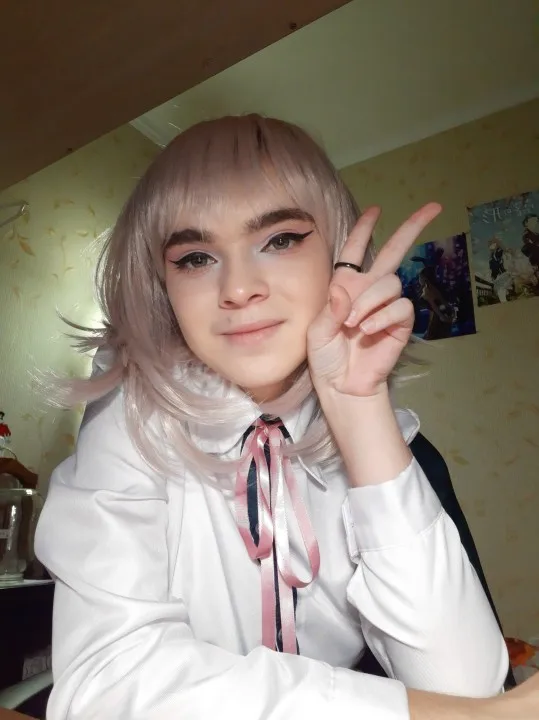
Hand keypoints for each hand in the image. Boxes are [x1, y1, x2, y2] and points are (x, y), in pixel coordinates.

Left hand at [307, 203, 441, 398]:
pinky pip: (400, 307)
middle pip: (393, 252)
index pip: (354, 251)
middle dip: (411, 228)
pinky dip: (383, 317)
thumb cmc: (325, 356)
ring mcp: (386, 306)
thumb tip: (343, 289)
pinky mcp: (400, 324)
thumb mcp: (317, 332)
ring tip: (355, 325)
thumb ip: (330, 310)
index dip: (364, 230)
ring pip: (391, 283)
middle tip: (432, 208)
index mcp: (345, 286)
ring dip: (371, 302)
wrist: (342, 384)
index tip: (375, 210)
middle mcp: (368, 290)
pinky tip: (368, 331)